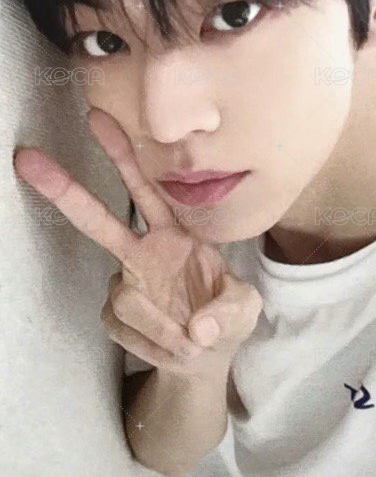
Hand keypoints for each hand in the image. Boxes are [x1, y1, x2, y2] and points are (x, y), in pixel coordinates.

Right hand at [13, 108, 262, 375]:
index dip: (123, 157)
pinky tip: (171, 348)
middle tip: (28, 157)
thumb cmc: (226, 320)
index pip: (146, 190)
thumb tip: (198, 328)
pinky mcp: (114, 315)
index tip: (96, 120)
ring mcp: (126, 283)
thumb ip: (230, 312)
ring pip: (126, 297)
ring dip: (159, 324)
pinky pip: (124, 328)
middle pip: (99, 219)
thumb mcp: (245, 311)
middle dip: (65, 190)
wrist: (208, 357)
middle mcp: (144, 252)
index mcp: (176, 235)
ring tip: (190, 341)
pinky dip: (152, 343)